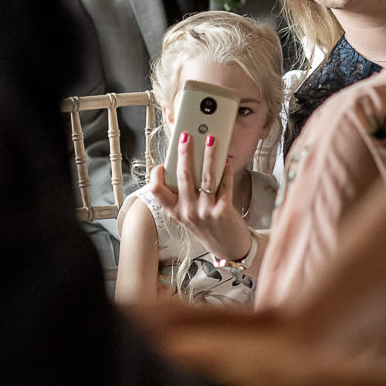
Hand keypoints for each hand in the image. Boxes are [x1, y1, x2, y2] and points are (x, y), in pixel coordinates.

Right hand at [145, 132, 256, 262]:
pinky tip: (226, 160)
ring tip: (211, 140)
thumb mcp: (190, 215)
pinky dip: (226, 170)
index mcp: (176, 211)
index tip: (162, 162)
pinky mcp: (222, 211)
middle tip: (187, 136)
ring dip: (209, 155)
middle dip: (185, 152)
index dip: (156, 175)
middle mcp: (187, 212)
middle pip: (183, 176)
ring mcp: (205, 212)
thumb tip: (189, 164)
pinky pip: (224, 185)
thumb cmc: (210, 229)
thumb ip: (186, 194)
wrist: (230, 249)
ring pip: (205, 177)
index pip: (157, 191)